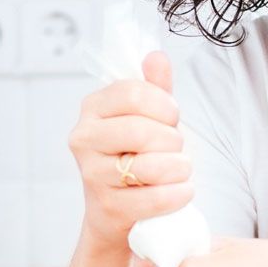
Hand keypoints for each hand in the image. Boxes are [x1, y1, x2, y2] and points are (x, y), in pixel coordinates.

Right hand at [68, 52, 194, 243]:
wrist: (115, 209)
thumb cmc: (135, 155)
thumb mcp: (145, 116)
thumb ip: (153, 87)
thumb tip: (156, 57)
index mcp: (92, 108)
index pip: (132, 93)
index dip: (163, 104)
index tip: (172, 117)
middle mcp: (84, 138)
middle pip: (141, 130)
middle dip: (172, 140)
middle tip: (175, 148)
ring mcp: (92, 175)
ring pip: (149, 166)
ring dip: (179, 168)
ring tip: (181, 169)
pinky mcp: (108, 207)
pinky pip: (155, 198)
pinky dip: (178, 194)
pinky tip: (183, 191)